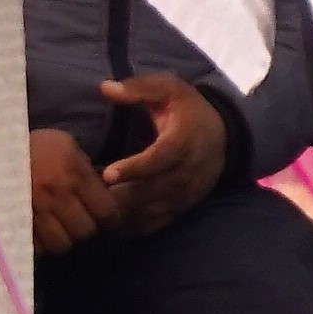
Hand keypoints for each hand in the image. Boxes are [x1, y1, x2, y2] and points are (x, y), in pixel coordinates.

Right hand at [27, 129, 107, 253]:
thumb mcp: (66, 146)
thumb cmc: (36, 145)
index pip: (106, 211)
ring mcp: (34, 211)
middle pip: (85, 231)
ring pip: (62, 243)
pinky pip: (38, 247)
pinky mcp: (16, 222)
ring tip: (60, 226)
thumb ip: (87, 170)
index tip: (104, 214)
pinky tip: (42, 230)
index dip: (109, 215)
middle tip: (79, 218)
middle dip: (85, 226)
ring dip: (64, 237)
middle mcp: (56, 194)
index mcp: (73, 173)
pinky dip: (43, 242)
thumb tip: (105, 192)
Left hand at [95, 73, 225, 238]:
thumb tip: (105, 87)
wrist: (225, 136)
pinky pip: (155, 223)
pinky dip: (132, 226)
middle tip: (87, 194)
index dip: (135, 169)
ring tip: (92, 207)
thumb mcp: (169, 88)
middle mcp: (186, 172)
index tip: (107, 174)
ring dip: (122, 213)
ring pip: (151, 211)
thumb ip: (139, 88)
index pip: (159, 159)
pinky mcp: (181, 208)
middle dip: (119, 196)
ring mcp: (184, 194)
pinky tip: (109, 223)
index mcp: (183, 141)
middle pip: (151, 191)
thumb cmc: (189, 109)